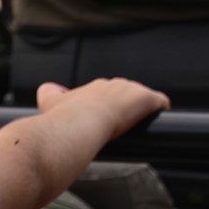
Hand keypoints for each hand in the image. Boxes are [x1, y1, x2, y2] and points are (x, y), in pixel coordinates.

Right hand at [36, 77, 170, 136]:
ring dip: (143, 108)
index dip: (108, 105)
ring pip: (143, 97)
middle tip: (122, 123)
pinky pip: (160, 101)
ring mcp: (131, 91)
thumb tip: (46, 88)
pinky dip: (161, 107)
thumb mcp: (51, 102)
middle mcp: (114, 85)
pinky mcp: (145, 99)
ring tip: (142, 122)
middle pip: (126, 93)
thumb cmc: (64, 118)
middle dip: (125, 106)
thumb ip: (50, 93)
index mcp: (96, 87)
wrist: (78, 123)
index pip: (108, 92)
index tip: (107, 116)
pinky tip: (161, 115)